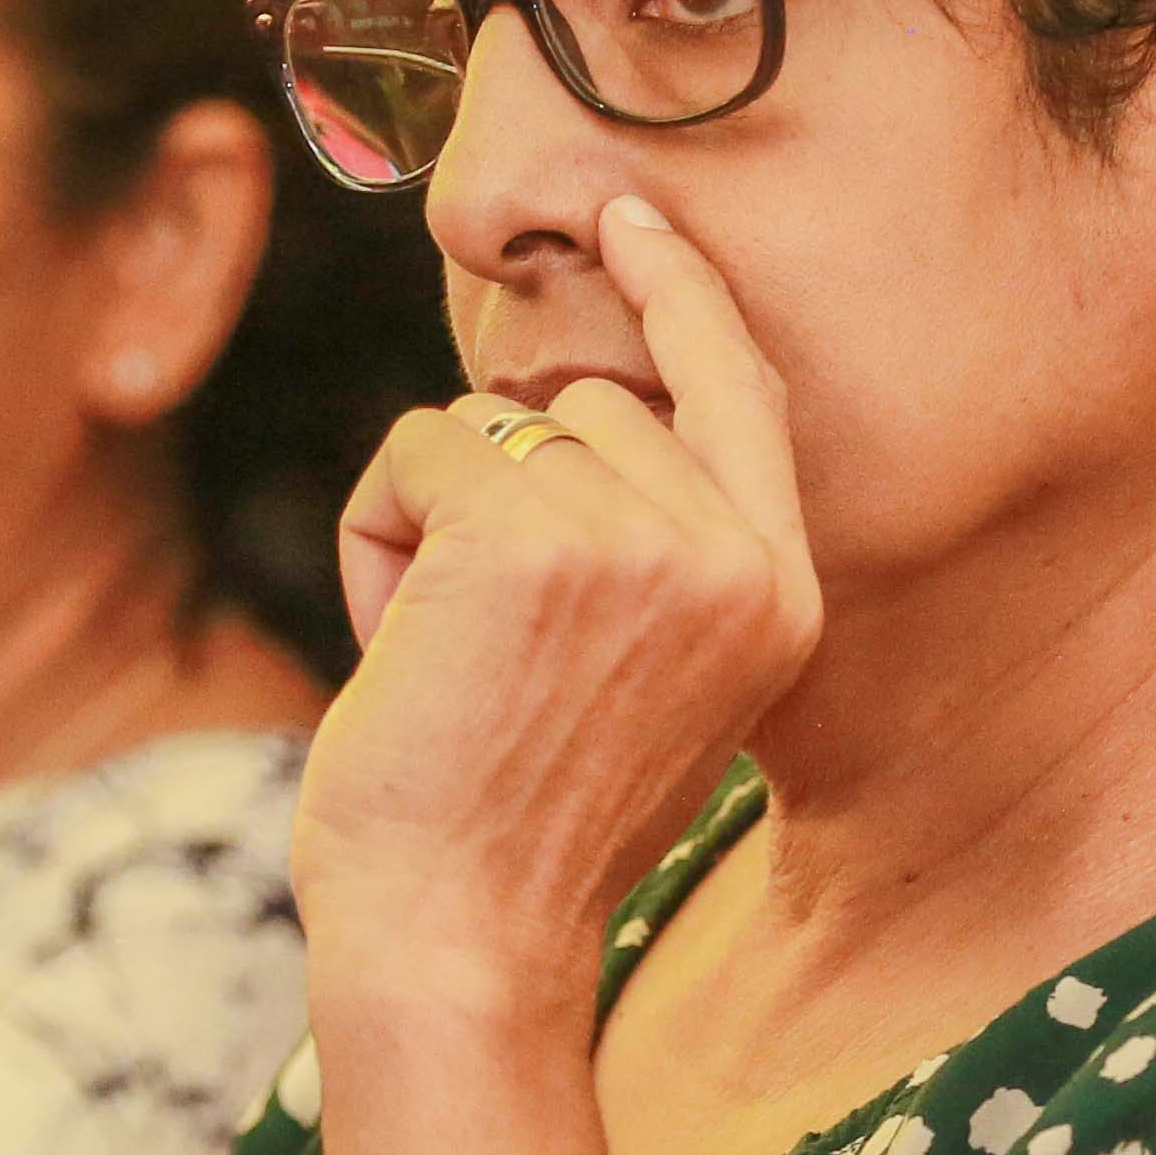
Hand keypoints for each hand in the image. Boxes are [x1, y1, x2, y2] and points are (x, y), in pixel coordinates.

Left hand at [293, 195, 821, 1026]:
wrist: (463, 941)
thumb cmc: (519, 835)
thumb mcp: (643, 686)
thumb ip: (649, 556)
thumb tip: (565, 421)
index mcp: (783, 596)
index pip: (744, 389)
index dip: (685, 291)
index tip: (631, 214)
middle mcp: (734, 555)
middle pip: (586, 402)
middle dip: (499, 490)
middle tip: (477, 644)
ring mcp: (640, 535)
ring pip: (489, 424)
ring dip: (428, 522)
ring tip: (440, 659)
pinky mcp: (530, 532)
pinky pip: (415, 451)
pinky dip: (372, 537)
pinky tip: (393, 648)